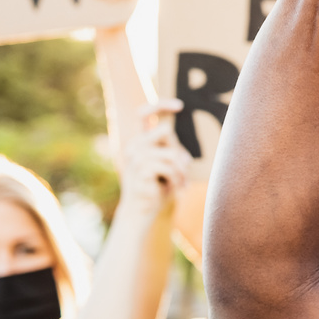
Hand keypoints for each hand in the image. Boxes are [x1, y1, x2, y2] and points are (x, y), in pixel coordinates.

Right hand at [117, 101, 190, 217]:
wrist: (142, 212)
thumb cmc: (157, 188)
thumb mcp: (166, 165)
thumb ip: (170, 151)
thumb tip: (181, 147)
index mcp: (139, 142)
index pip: (143, 114)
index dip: (160, 106)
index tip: (180, 105)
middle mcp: (134, 146)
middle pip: (166, 131)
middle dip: (179, 151)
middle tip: (183, 170)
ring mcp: (136, 157)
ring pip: (172, 152)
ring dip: (182, 170)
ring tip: (182, 183)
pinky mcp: (141, 168)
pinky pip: (170, 166)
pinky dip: (178, 179)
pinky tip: (177, 188)